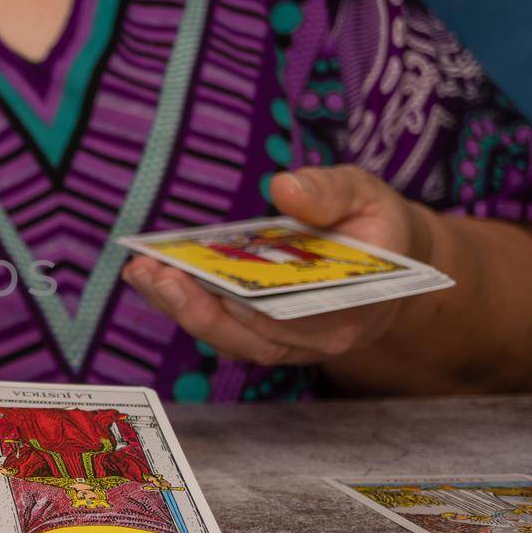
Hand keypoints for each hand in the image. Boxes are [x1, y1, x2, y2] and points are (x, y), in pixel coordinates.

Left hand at [120, 166, 435, 366]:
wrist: (389, 259)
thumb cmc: (373, 224)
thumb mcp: (366, 193)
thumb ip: (331, 191)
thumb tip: (286, 188)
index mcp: (356, 306)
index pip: (299, 317)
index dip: (252, 306)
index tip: (209, 282)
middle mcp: (321, 338)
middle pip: (252, 334)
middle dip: (198, 306)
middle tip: (154, 274)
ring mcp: (292, 344)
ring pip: (231, 338)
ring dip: (181, 308)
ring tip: (142, 273)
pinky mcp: (266, 338)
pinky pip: (223, 330)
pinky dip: (186, 306)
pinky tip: (153, 278)